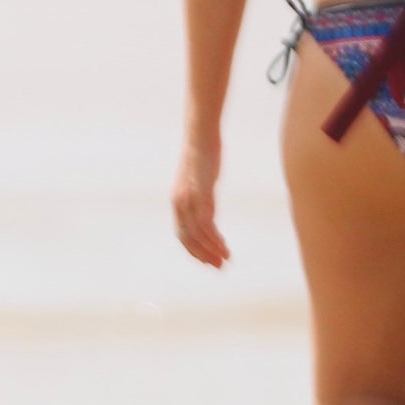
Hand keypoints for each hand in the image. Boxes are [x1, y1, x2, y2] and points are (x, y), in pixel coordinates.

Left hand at [172, 140, 229, 266]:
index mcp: (179, 202)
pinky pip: (205, 221)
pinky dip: (213, 237)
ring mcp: (189, 198)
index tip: (209, 262)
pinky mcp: (200, 192)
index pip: (182, 234)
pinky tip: (223, 245)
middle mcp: (180, 203)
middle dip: (202, 255)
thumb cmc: (202, 157)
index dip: (194, 250)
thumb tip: (208, 210)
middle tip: (219, 268)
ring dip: (211, 249)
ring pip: (197, 233)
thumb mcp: (201, 181)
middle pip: (187, 238)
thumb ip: (203, 198)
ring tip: (225, 260)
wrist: (200, 136)